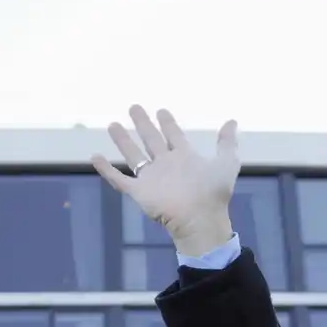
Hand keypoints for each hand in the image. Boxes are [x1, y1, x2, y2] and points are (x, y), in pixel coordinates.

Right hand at [91, 106, 239, 256]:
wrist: (200, 218)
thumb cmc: (214, 193)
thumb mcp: (226, 163)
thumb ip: (227, 142)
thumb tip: (232, 121)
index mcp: (184, 157)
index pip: (173, 135)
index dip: (168, 123)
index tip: (161, 111)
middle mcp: (166, 165)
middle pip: (151, 140)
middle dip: (143, 124)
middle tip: (134, 107)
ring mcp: (151, 178)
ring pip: (133, 155)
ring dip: (122, 141)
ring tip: (112, 125)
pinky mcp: (139, 192)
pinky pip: (119, 179)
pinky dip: (106, 170)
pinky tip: (95, 157)